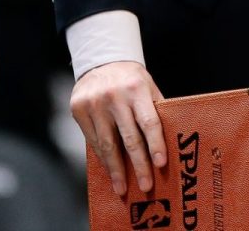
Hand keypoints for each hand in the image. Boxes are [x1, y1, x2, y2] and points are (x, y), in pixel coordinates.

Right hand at [70, 61, 167, 196]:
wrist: (101, 61)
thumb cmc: (131, 79)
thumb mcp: (148, 86)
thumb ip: (156, 109)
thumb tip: (169, 140)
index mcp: (137, 89)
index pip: (148, 122)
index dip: (155, 144)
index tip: (161, 164)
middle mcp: (115, 97)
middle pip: (129, 138)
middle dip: (138, 165)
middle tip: (145, 186)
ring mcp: (94, 104)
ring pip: (107, 144)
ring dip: (116, 170)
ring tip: (122, 188)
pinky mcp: (79, 110)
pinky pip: (93, 141)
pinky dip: (102, 159)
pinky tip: (110, 171)